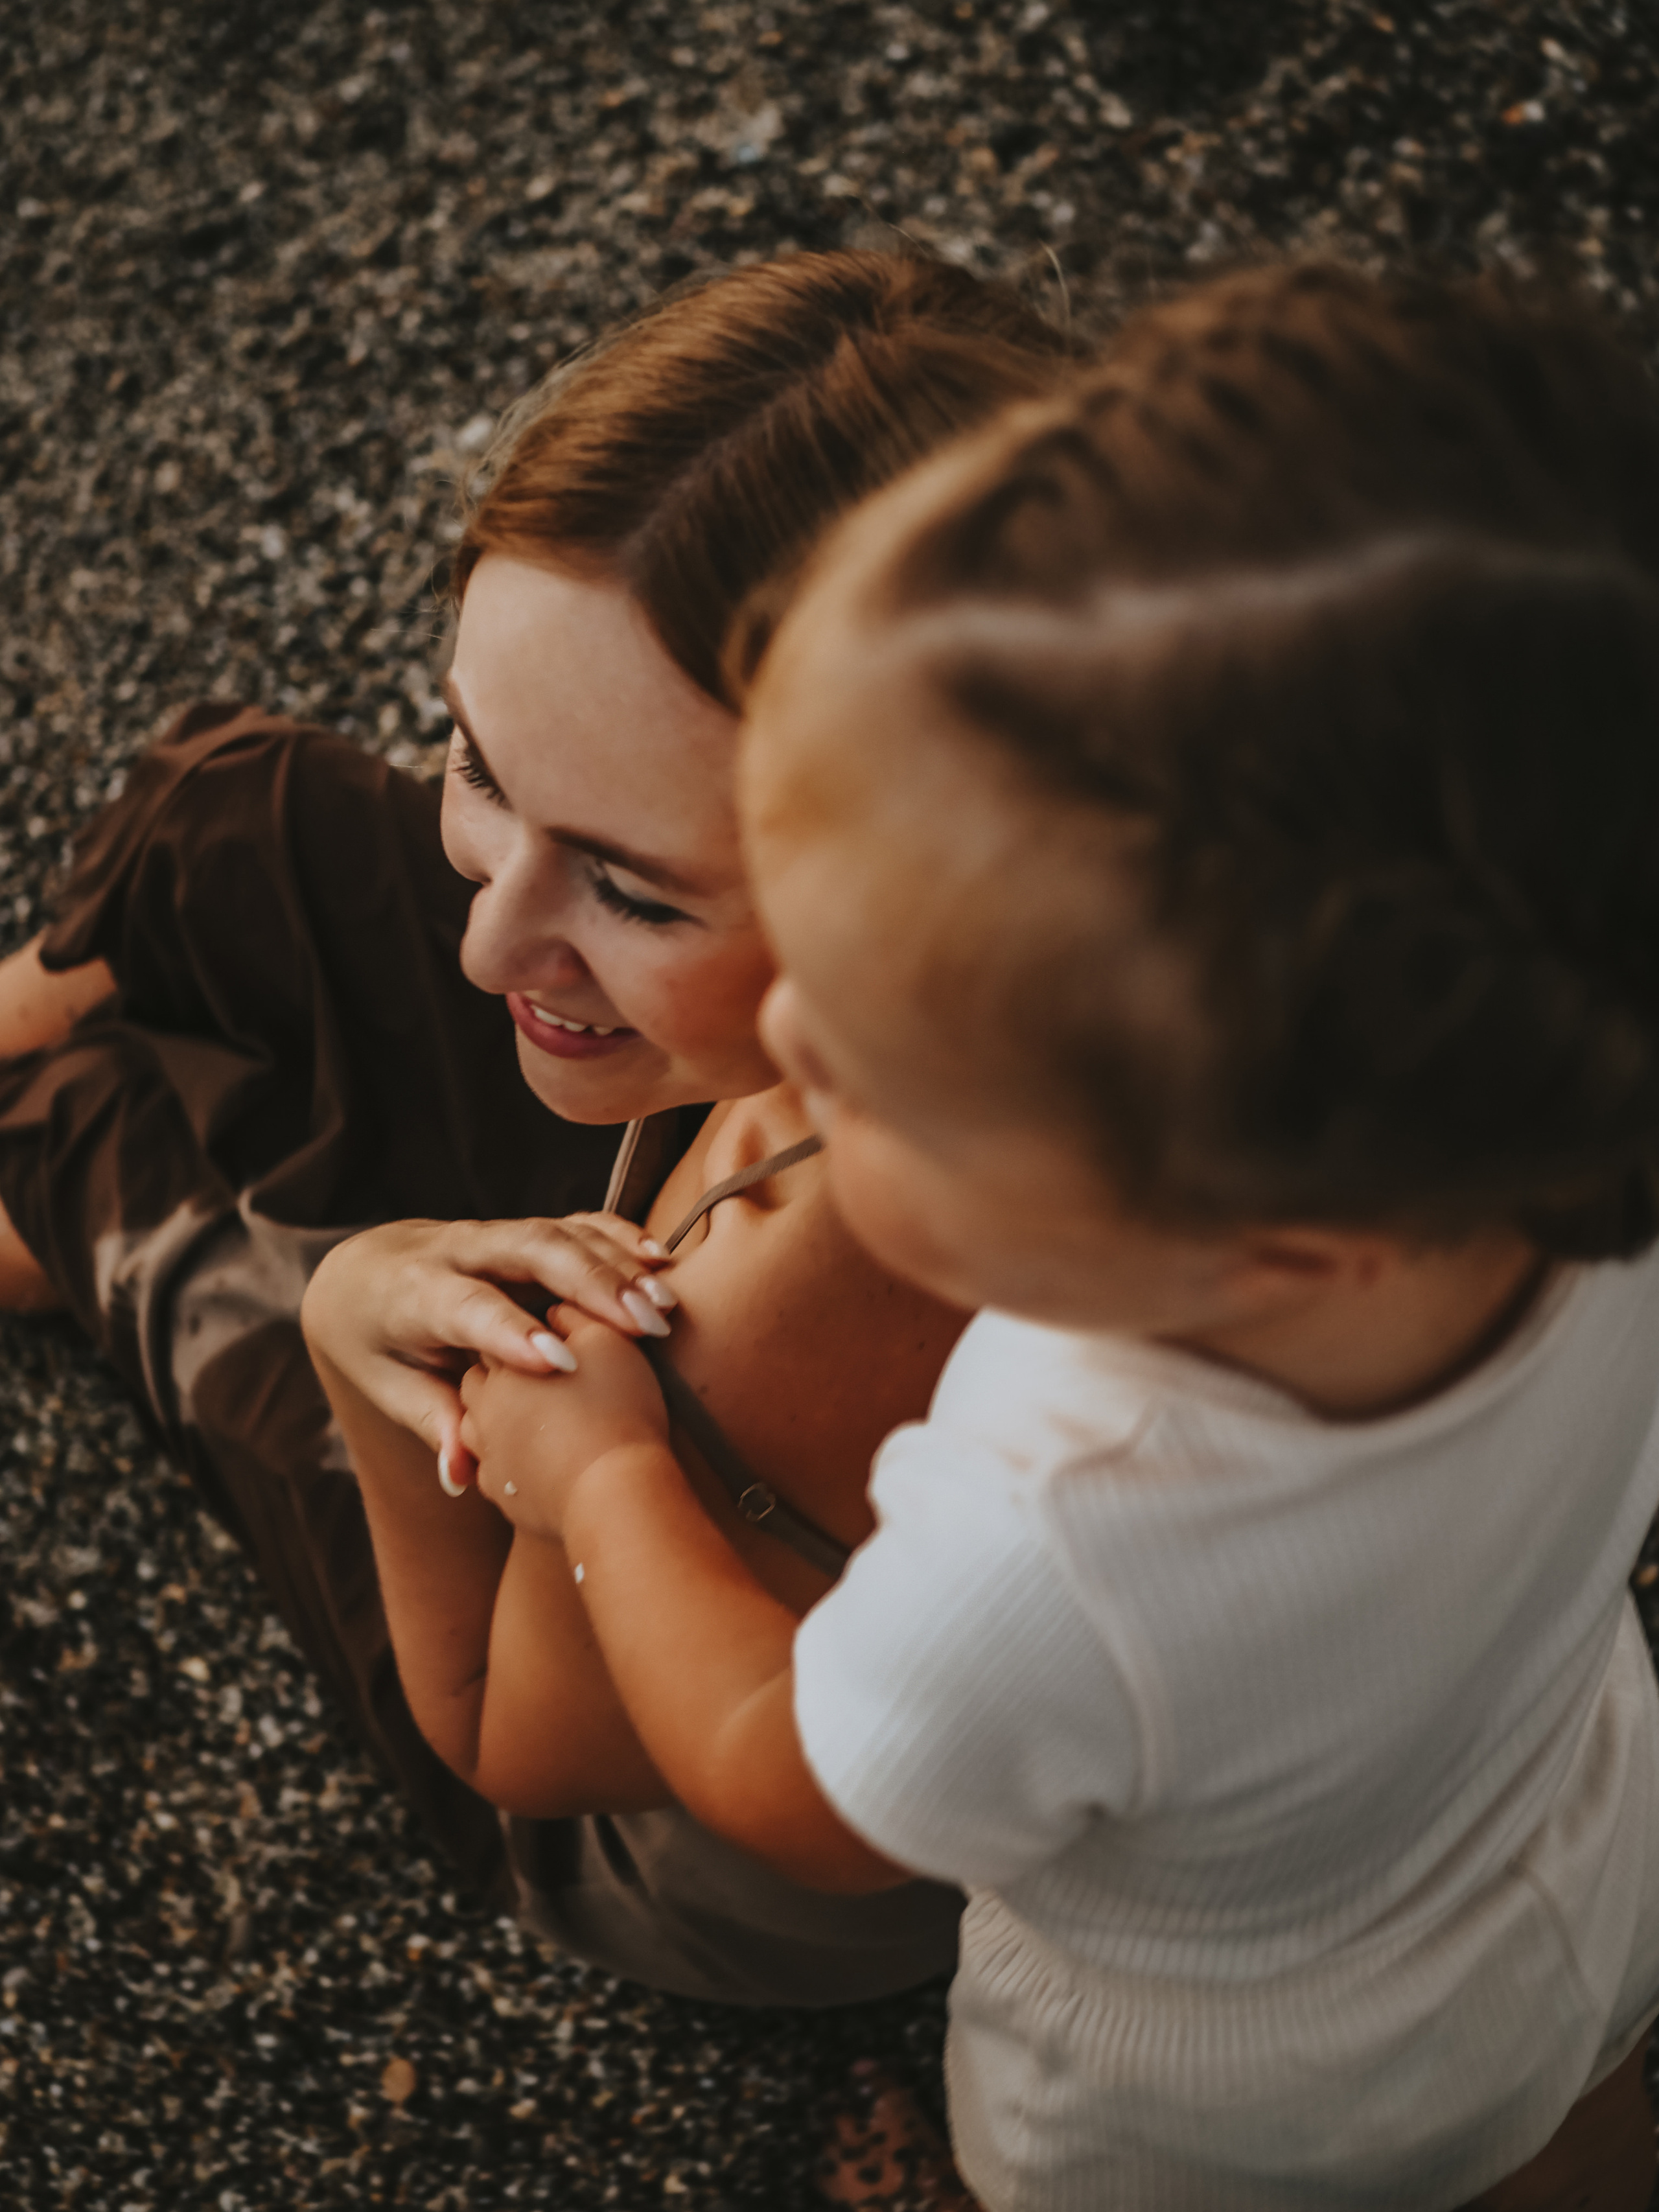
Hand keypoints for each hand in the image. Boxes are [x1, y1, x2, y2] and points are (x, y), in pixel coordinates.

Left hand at [300, 1213, 675, 1484]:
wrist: (364, 1273)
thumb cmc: (380, 1342)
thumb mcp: (391, 1385)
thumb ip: (434, 1422)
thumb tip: (460, 1478)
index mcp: (415, 1293)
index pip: (468, 1307)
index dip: (511, 1332)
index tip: (559, 1364)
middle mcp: (458, 1251)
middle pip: (529, 1249)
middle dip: (591, 1284)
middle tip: (646, 1323)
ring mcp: (495, 1234)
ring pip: (561, 1233)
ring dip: (617, 1266)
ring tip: (666, 1304)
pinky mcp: (526, 1230)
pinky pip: (577, 1223)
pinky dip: (620, 1238)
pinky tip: (662, 1262)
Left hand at [464, 1316, 670, 1537]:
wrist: (614, 1497)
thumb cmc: (615, 1409)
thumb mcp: (608, 1342)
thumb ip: (574, 1317)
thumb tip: (555, 1315)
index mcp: (501, 1361)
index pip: (500, 1331)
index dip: (529, 1331)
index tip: (555, 1335)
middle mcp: (482, 1407)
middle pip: (484, 1376)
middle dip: (509, 1371)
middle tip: (551, 1371)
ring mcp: (488, 1455)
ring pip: (485, 1426)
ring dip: (509, 1417)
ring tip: (549, 1416)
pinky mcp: (503, 1495)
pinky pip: (502, 1469)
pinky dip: (521, 1458)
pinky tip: (553, 1456)